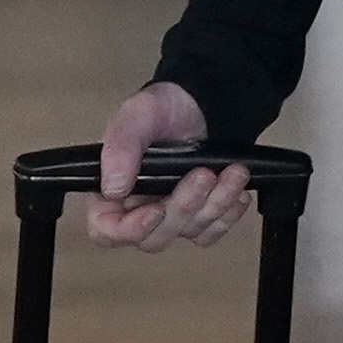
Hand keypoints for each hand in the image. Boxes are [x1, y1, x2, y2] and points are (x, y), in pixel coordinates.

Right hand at [79, 78, 247, 249]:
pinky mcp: (196, 216)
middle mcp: (136, 207)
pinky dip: (227, 213)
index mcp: (111, 189)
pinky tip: (236, 190)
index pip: (106, 229)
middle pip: (153, 237)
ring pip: (188, 232)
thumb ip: (120, 148)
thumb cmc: (163, 109)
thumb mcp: (137, 116)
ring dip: (215, 204)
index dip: (129, 230)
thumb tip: (112, 188)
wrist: (198, 104)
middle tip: (203, 175)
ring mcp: (168, 214)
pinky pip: (211, 231)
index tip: (156, 210)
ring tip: (232, 172)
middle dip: (184, 207)